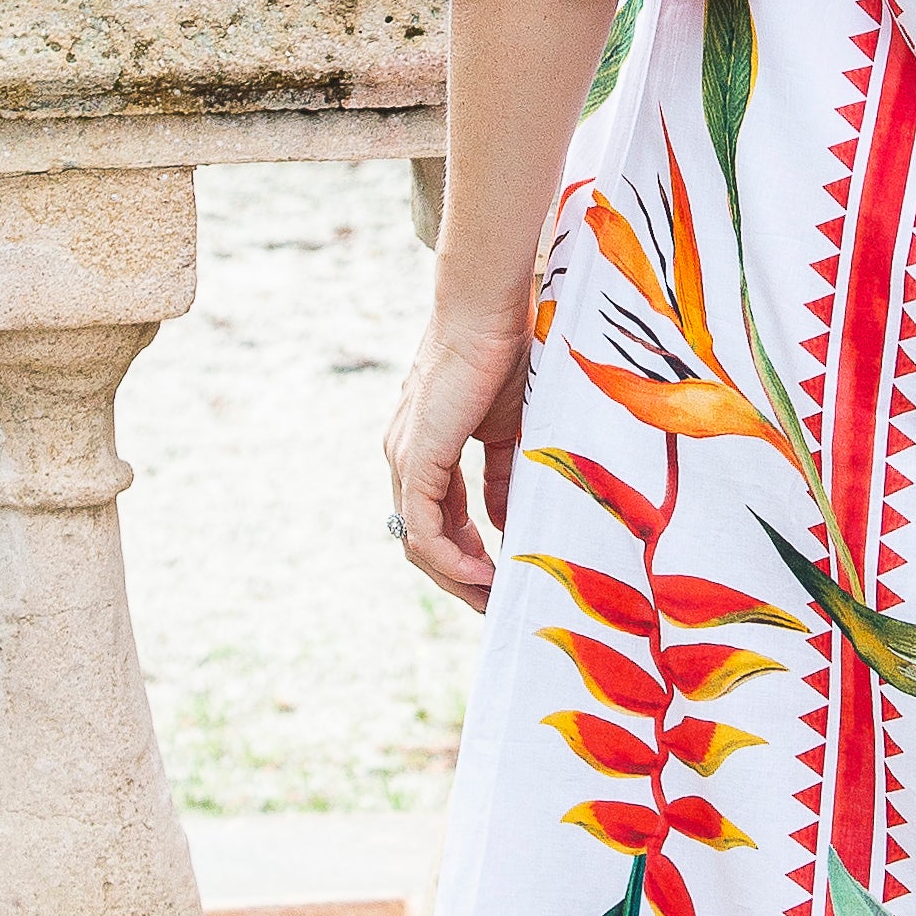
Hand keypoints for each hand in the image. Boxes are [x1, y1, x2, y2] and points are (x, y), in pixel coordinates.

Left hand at [385, 301, 532, 602]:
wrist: (488, 310)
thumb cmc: (505, 353)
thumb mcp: (510, 428)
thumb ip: (504, 477)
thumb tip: (507, 523)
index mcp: (425, 449)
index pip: (439, 519)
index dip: (469, 554)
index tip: (502, 578)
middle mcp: (405, 458)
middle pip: (423, 540)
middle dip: (460, 578)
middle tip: (495, 604)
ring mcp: (405, 459)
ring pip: (418, 542)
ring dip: (456, 576)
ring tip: (494, 596)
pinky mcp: (415, 458)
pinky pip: (422, 528)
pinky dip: (451, 557)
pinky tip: (484, 572)